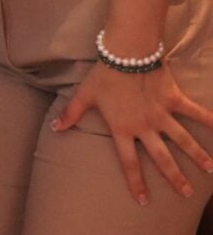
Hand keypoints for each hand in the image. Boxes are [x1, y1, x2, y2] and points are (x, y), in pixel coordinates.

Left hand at [52, 62, 212, 203]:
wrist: (125, 53)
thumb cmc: (103, 74)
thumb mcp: (84, 95)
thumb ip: (71, 113)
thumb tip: (55, 128)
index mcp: (122, 128)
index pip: (129, 161)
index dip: (136, 182)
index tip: (144, 200)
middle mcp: (145, 126)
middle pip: (162, 157)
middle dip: (175, 177)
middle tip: (186, 193)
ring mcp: (162, 114)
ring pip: (183, 139)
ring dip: (198, 155)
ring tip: (210, 170)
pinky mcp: (174, 99)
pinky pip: (195, 112)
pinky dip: (209, 120)